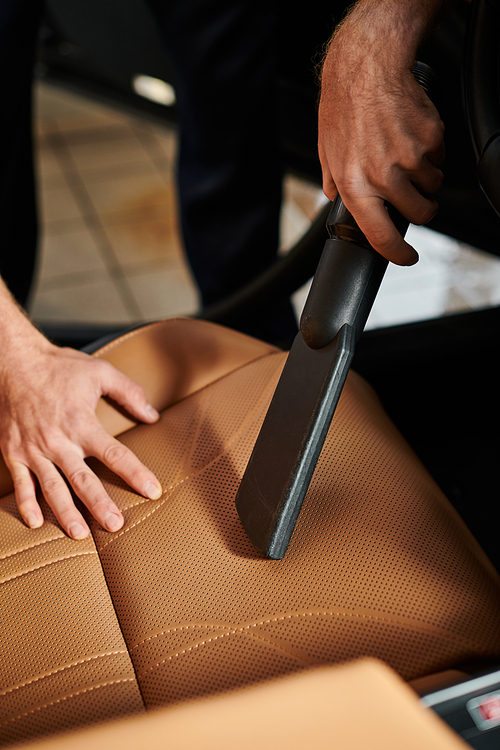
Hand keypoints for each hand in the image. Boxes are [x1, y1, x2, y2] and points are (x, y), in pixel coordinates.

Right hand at [0, 331, 161, 539]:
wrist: (13, 362)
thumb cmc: (59, 367)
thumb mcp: (100, 372)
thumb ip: (129, 393)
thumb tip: (153, 415)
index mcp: (82, 423)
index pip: (115, 454)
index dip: (135, 473)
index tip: (152, 490)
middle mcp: (58, 441)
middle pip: (83, 480)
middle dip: (100, 505)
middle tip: (115, 525)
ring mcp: (34, 449)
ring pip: (51, 488)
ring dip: (65, 513)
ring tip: (79, 535)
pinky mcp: (13, 452)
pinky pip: (20, 483)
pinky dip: (26, 504)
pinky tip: (37, 523)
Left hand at [318, 1, 445, 264]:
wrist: (367, 66)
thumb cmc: (343, 107)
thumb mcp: (327, 151)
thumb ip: (334, 182)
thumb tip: (337, 201)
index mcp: (356, 186)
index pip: (380, 236)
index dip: (397, 253)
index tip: (406, 257)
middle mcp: (384, 176)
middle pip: (420, 213)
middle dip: (421, 209)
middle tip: (412, 195)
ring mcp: (410, 158)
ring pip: (432, 186)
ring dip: (425, 178)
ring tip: (404, 154)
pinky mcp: (430, 138)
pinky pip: (439, 158)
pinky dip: (431, 151)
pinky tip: (411, 134)